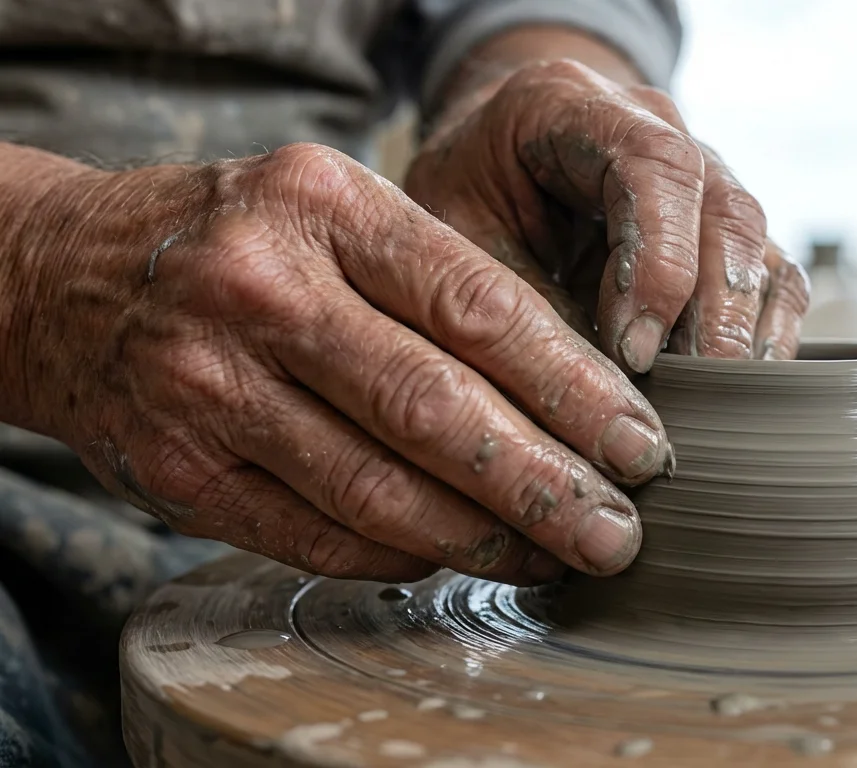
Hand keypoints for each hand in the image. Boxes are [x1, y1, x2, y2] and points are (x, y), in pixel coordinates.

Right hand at [7, 143, 672, 582]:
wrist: (63, 277)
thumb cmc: (243, 243)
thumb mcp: (339, 215)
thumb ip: (443, 286)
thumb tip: (579, 398)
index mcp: (327, 207)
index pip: (481, 308)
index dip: (576, 389)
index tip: (642, 445)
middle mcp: (263, 290)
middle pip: (436, 409)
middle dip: (546, 484)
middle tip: (618, 533)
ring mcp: (209, 385)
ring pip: (380, 490)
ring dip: (484, 538)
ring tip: (555, 556)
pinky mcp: (178, 472)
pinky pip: (319, 537)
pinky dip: (402, 556)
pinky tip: (457, 556)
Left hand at [404, 59, 809, 371]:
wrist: (494, 152)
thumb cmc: (472, 189)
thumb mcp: (458, 234)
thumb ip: (518, 299)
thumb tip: (588, 396)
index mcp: (578, 106)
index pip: (655, 165)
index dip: (659, 259)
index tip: (635, 345)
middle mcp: (660, 131)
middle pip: (724, 209)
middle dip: (716, 309)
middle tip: (696, 384)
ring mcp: (703, 178)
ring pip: (756, 243)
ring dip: (747, 326)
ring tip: (724, 395)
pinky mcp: (724, 233)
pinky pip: (772, 275)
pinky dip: (767, 331)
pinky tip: (745, 384)